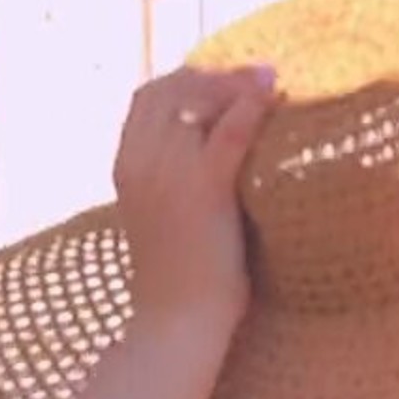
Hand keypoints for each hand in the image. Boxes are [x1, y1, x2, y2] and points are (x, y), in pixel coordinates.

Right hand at [113, 64, 276, 326]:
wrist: (177, 324)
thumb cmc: (178, 283)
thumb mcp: (163, 219)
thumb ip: (173, 182)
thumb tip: (208, 157)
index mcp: (124, 167)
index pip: (147, 99)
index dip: (184, 81)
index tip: (219, 79)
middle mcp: (140, 162)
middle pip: (170, 90)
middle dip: (210, 75)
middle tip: (251, 74)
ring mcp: (169, 174)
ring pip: (199, 101)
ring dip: (235, 82)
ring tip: (269, 78)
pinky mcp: (204, 190)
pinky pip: (230, 132)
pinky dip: (252, 104)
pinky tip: (274, 91)